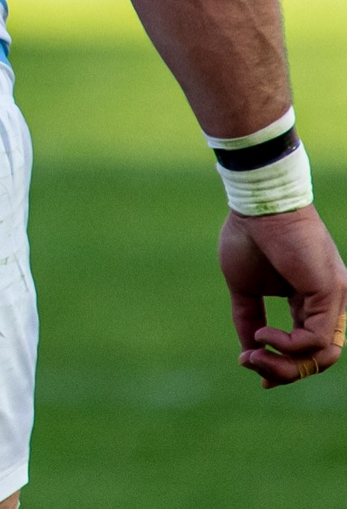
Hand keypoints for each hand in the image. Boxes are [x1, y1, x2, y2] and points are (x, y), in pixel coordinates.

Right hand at [220, 204, 346, 385]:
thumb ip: (249, 318)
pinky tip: (264, 335)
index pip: (307, 346)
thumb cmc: (249, 236)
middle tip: (251, 362)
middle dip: (283, 371)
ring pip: (324, 356)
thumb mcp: (244, 287)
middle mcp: (329, 305)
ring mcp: (334, 300)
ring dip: (287, 366)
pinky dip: (287, 345)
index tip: (251, 366)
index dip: (283, 365)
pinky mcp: (330, 294)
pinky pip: (316, 338)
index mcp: (309, 302)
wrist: (257, 206)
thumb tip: (248, 352)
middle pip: (319, 359)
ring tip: (256, 354)